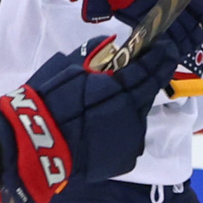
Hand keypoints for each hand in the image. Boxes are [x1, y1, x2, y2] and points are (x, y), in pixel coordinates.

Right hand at [0, 0, 202, 200]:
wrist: (36, 146)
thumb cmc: (48, 103)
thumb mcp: (67, 68)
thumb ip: (94, 53)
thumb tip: (112, 42)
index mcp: (120, 88)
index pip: (151, 67)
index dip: (162, 54)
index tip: (167, 45)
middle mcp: (132, 113)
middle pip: (148, 92)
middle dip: (147, 79)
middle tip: (140, 72)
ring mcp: (131, 139)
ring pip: (138, 117)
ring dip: (129, 109)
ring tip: (105, 110)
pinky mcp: (125, 160)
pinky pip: (128, 139)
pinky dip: (120, 132)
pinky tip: (100, 132)